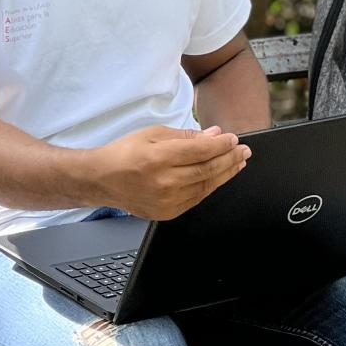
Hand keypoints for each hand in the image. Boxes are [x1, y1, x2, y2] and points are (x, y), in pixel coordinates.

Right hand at [91, 125, 250, 219]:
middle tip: (244, 151)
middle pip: (208, 169)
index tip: (234, 140)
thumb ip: (187, 136)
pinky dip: (210, 186)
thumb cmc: (125, 153)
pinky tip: (218, 177)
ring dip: (226, 174)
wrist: (102, 179)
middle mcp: (164, 181)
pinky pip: (197, 198)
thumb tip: (214, 135)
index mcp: (158, 157)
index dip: (222, 145)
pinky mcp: (168, 213)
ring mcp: (167, 200)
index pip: (201, 151)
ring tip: (237, 163)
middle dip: (231, 159)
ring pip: (206, 186)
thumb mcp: (153, 133)